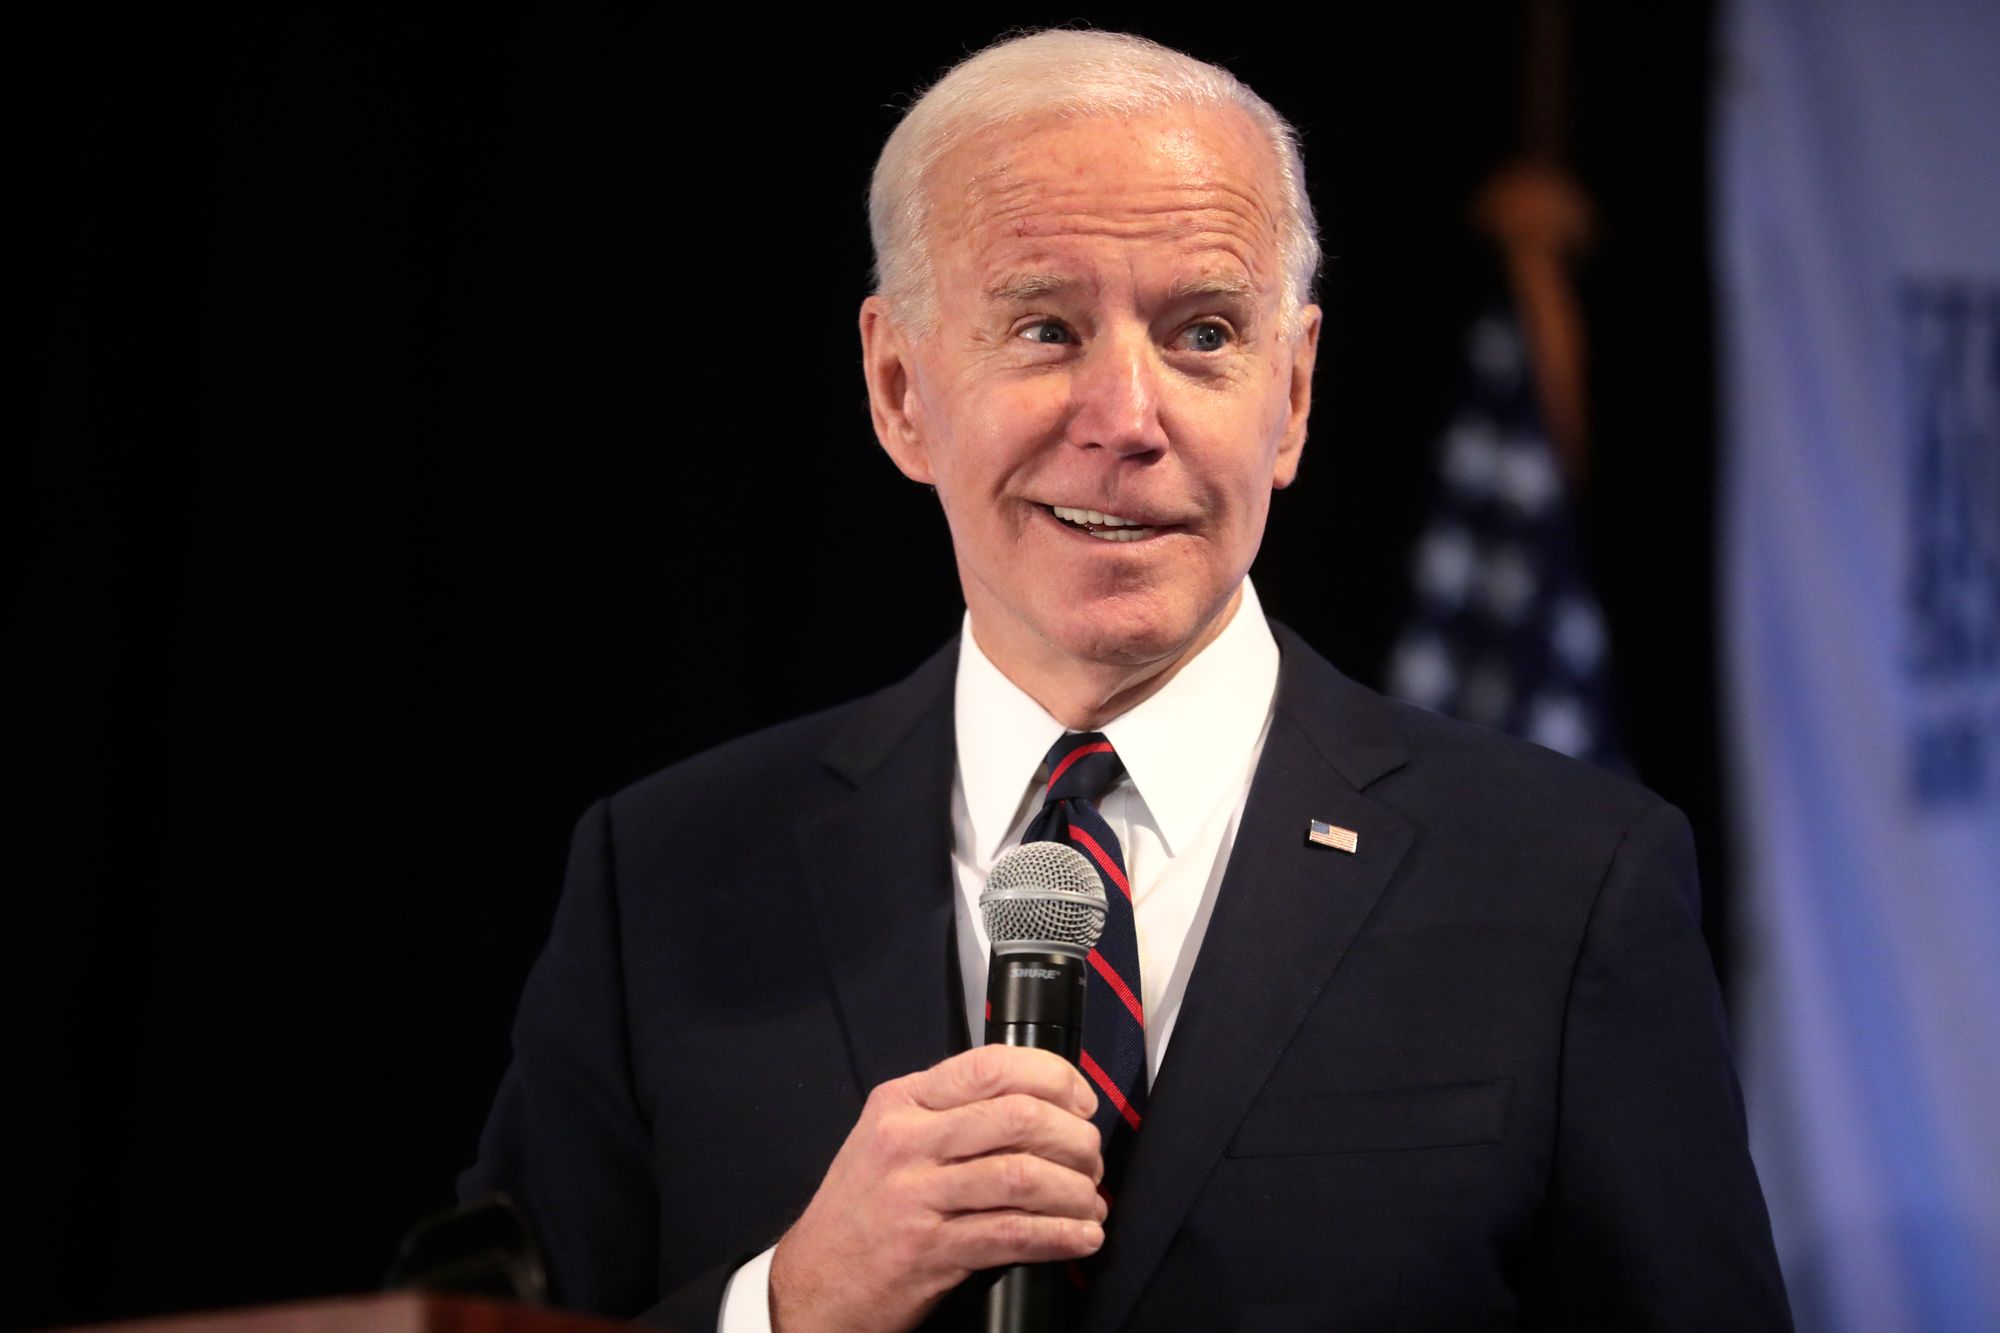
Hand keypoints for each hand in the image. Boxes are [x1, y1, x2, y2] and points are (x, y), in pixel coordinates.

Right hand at [768, 1045, 1106, 1332]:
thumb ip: (951, 1115)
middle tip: (1090, 1162)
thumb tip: (1040, 1106)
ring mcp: (915, 1197)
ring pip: (1023, 1175)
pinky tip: (1080, 1238)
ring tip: (1090, 1204)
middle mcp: (906, 1142)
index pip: (991, 1066)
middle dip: (1075, 1140)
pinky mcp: (928, 1251)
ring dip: (1075, 1191)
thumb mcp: (889, 1140)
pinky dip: (1061, 1236)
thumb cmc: (860, 1212)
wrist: (811, 1285)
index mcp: (902, 1103)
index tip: (1081, 1103)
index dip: (1054, 1078)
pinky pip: (1013, 1234)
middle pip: (1019, 1117)